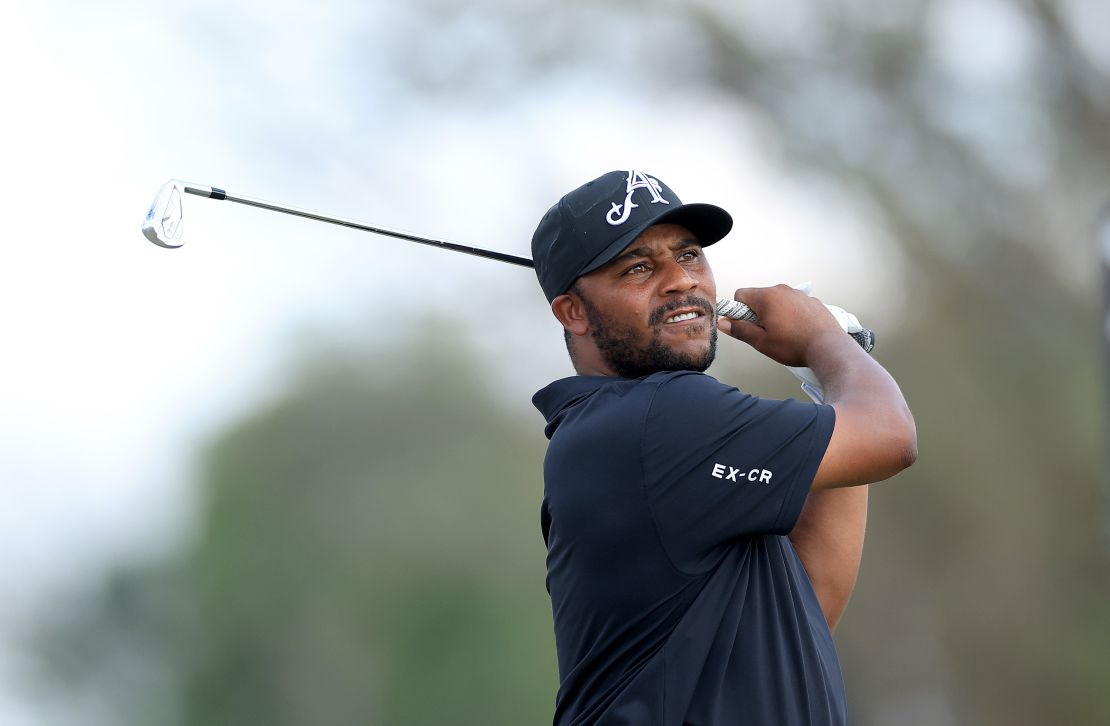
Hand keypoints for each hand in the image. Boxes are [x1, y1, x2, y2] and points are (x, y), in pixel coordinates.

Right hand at [716, 285, 849, 366]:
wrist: (828, 347)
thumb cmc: (794, 345)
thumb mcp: (761, 342)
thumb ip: (740, 330)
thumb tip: (723, 323)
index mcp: (767, 297)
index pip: (741, 294)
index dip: (738, 310)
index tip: (744, 324)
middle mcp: (782, 290)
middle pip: (759, 297)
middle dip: (757, 312)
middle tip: (765, 332)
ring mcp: (799, 294)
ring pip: (777, 300)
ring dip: (775, 313)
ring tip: (784, 333)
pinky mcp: (812, 300)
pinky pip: (793, 303)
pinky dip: (791, 313)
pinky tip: (797, 330)